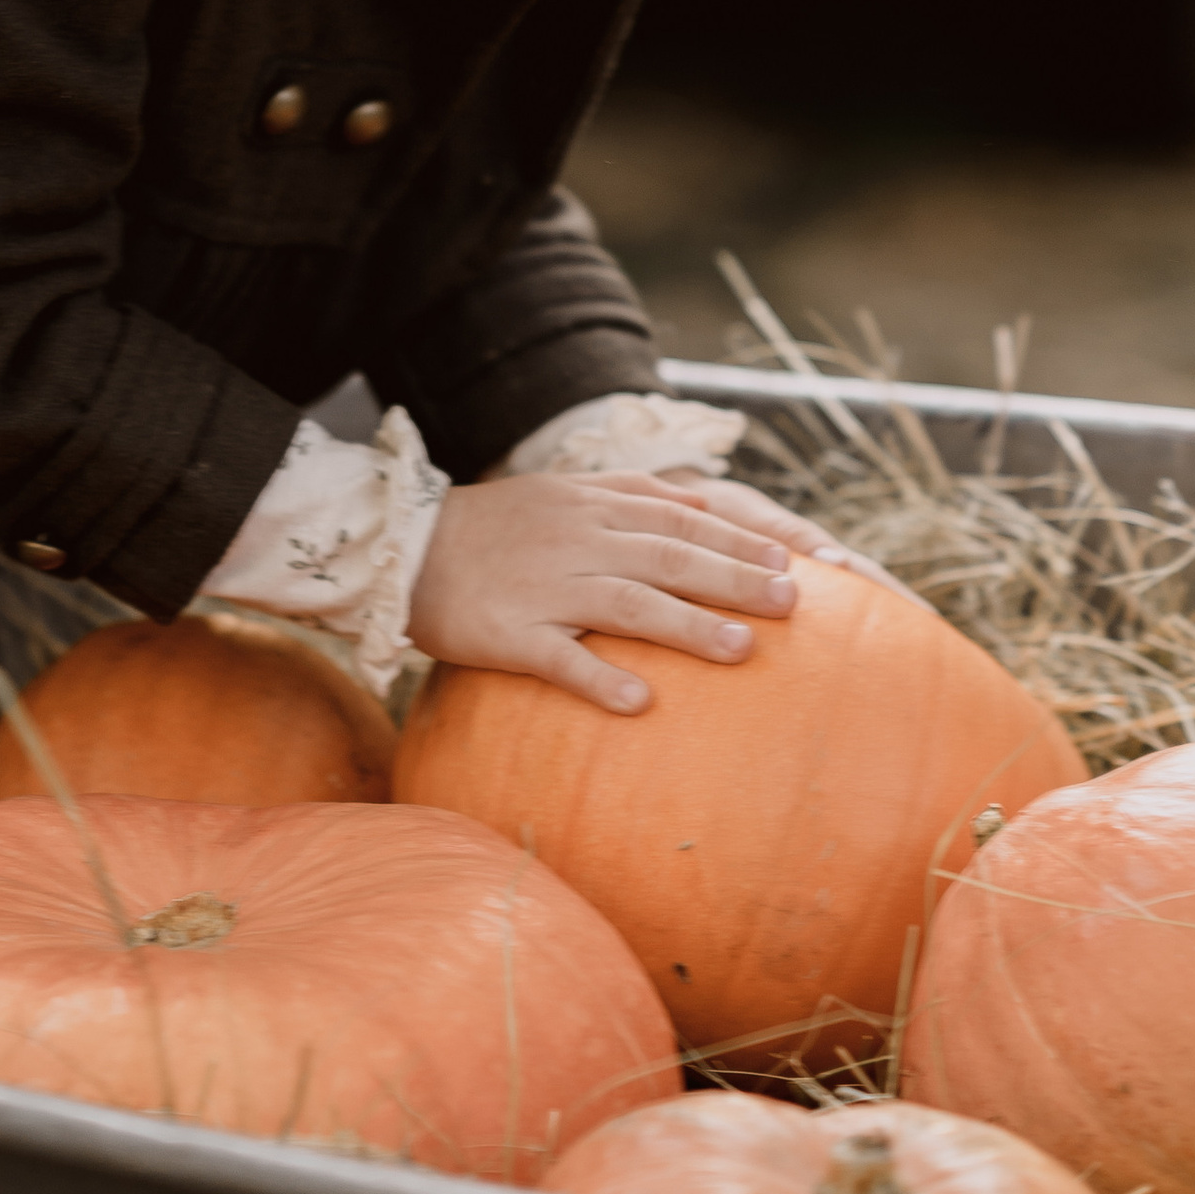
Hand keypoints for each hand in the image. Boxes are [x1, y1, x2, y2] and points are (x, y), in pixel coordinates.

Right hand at [408, 471, 824, 714]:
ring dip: (687, 626)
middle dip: (733, 578)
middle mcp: (576, 542)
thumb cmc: (494, 525)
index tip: (787, 561)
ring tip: (741, 649)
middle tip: (790, 602)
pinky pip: (558, 660)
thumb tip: (705, 500)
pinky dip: (599, 679)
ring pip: (627, 604)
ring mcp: (543, 588)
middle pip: (667, 557)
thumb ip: (633, 492)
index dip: (735, 540)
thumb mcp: (564, 489)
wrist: (404, 546)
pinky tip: (640, 704)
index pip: (678, 520)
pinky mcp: (508, 633)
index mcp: (590, 506)